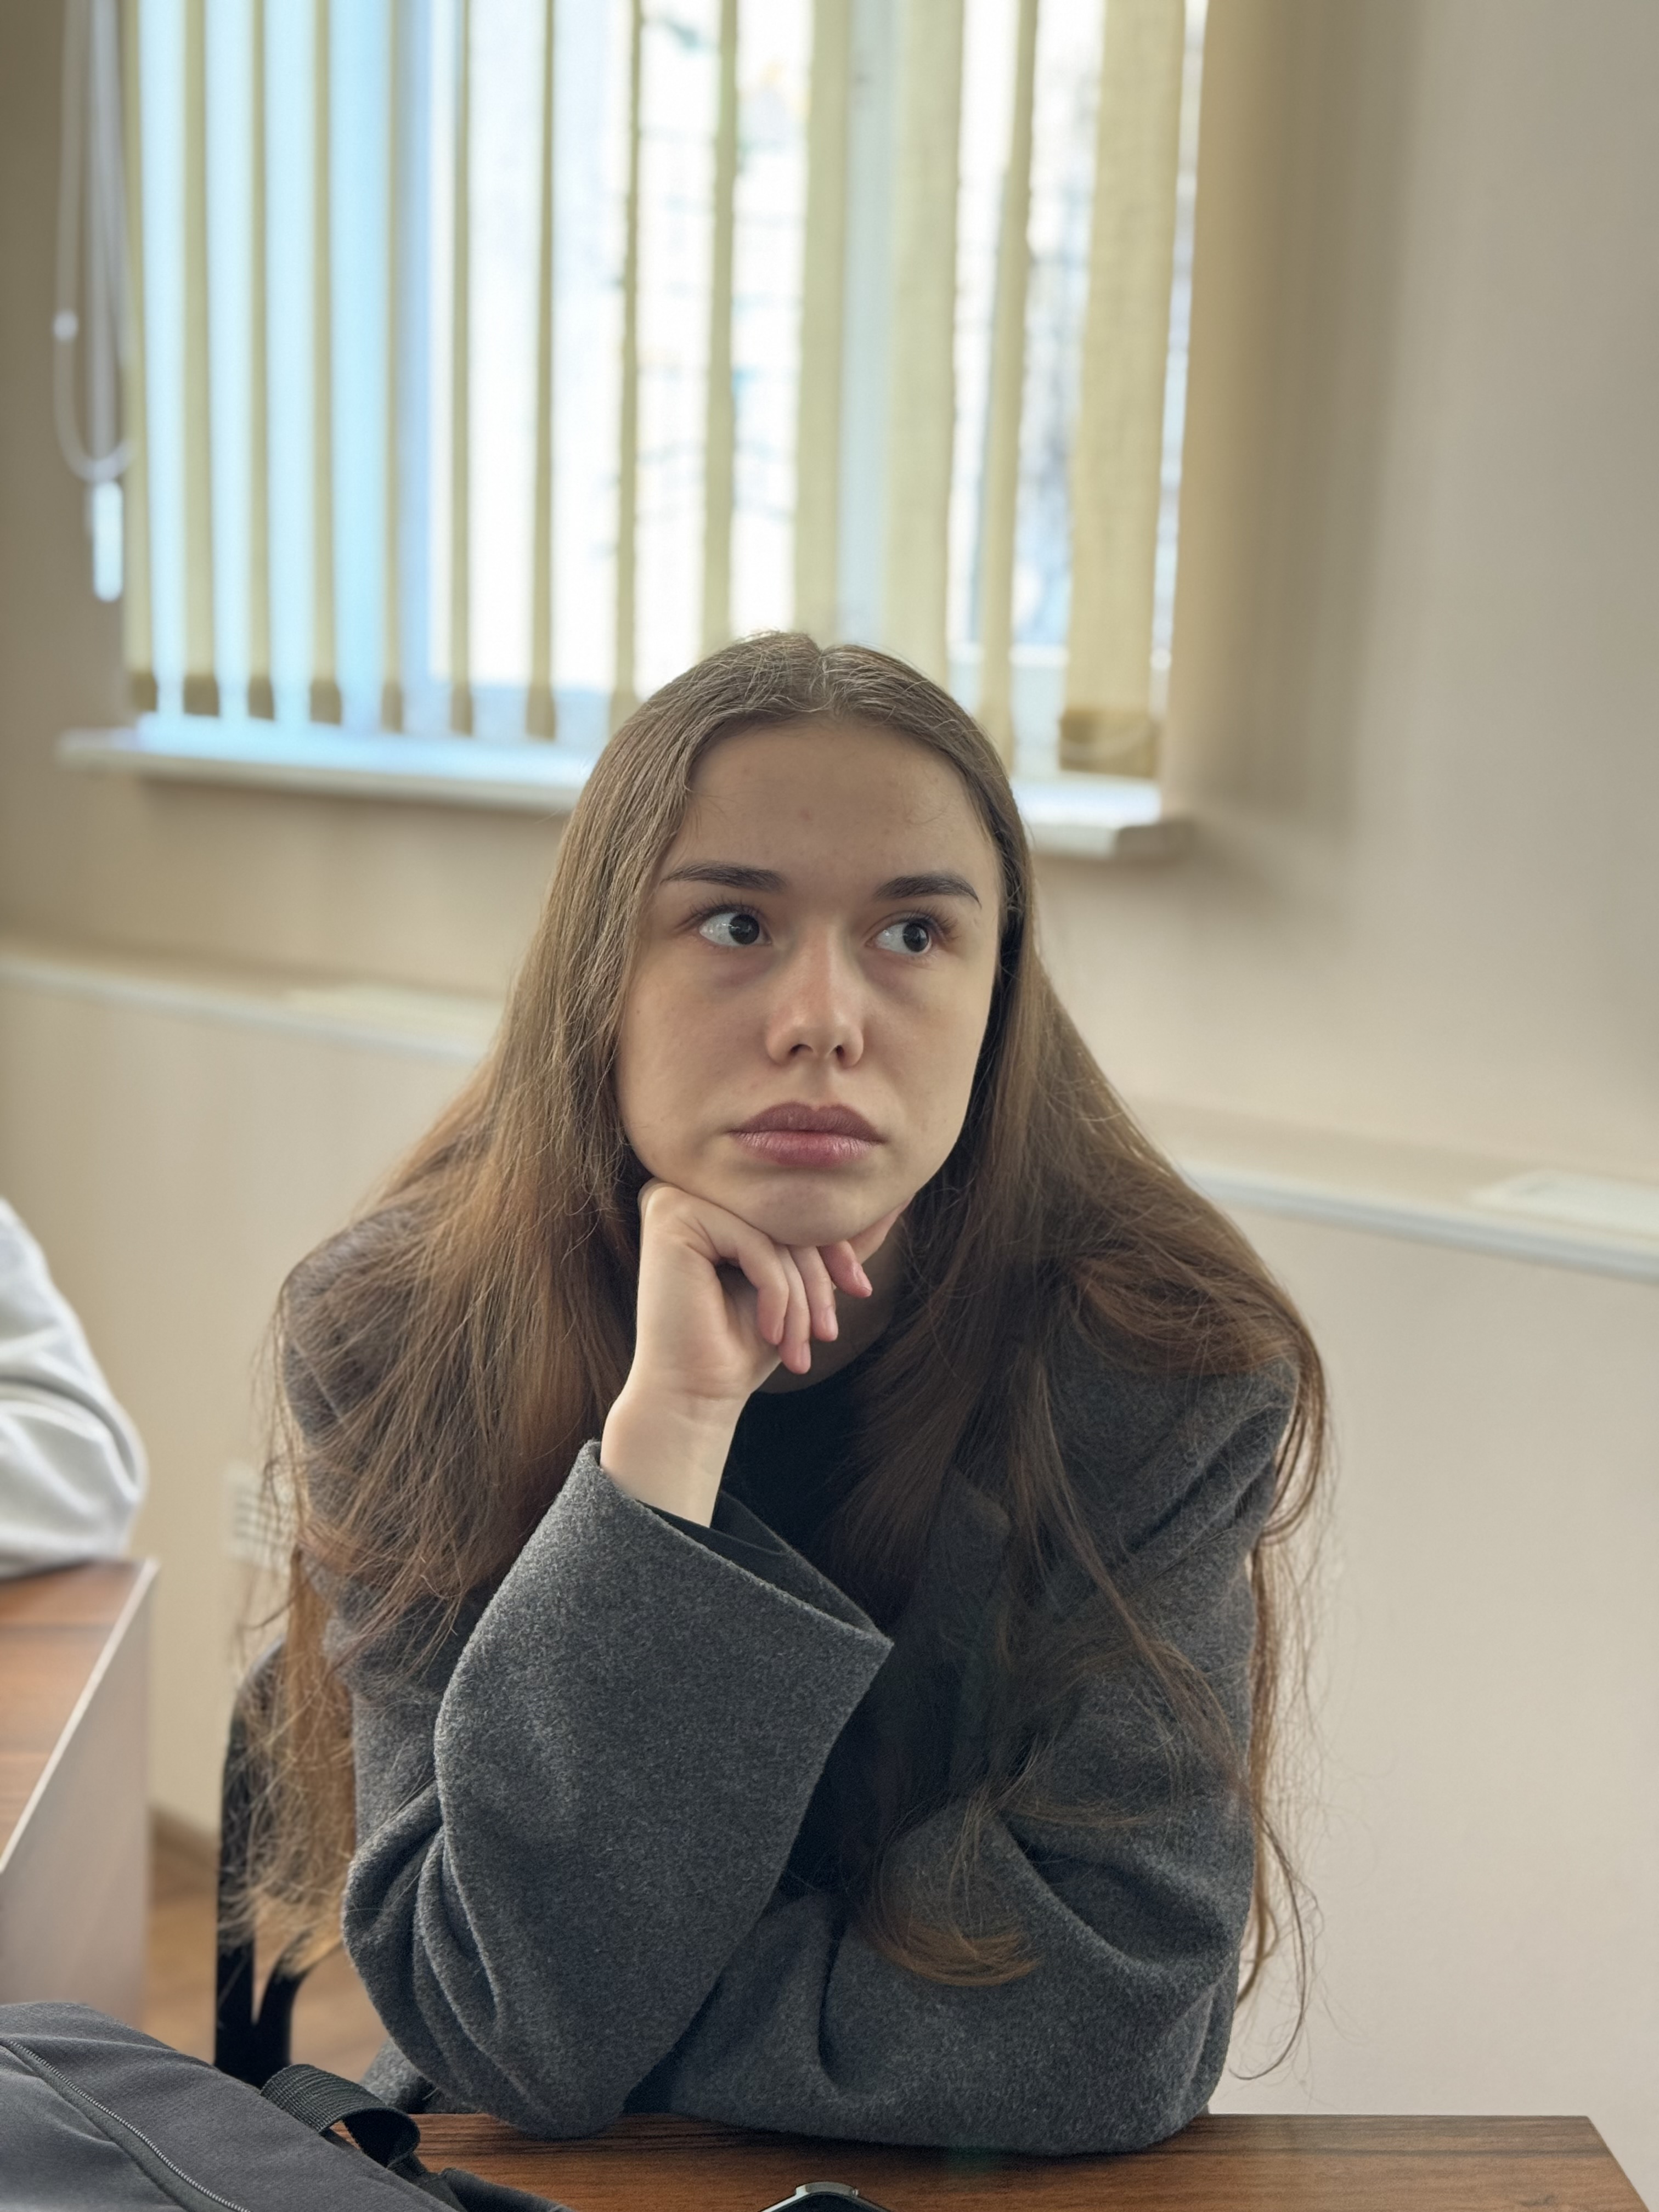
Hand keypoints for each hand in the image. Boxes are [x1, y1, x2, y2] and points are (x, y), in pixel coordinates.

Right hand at [599, 1182, 903, 1522]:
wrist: (696, 1394)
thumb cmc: (744, 1341)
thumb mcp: (803, 1282)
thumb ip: (838, 1240)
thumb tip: (898, 1199)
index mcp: (717, 1197)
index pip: (796, 1207)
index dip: (837, 1248)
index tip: (862, 1289)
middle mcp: (692, 1188)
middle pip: (787, 1218)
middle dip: (819, 1280)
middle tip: (828, 1333)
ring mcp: (675, 1196)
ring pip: (775, 1232)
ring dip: (800, 1296)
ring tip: (800, 1346)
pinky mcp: (671, 1216)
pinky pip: (754, 1243)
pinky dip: (776, 1293)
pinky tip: (771, 1334)